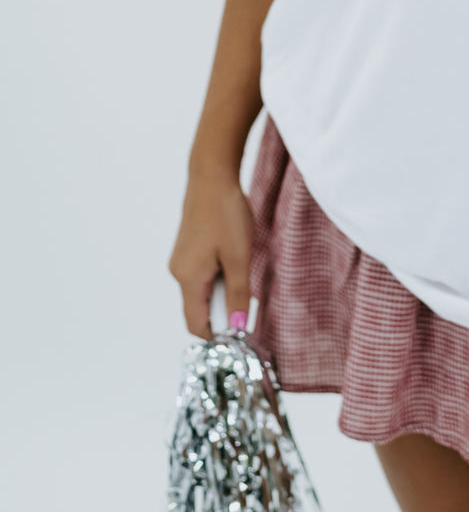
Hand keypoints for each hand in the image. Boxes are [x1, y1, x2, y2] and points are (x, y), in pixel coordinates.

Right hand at [168, 172, 254, 340]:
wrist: (212, 177)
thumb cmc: (226, 214)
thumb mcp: (239, 257)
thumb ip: (239, 294)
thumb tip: (238, 326)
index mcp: (188, 279)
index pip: (195, 324)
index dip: (217, 334)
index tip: (241, 331)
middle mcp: (178, 273)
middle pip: (199, 309)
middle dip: (223, 310)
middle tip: (247, 295)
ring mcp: (181, 260)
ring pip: (201, 291)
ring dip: (223, 291)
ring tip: (241, 268)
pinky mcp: (187, 249)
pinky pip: (201, 275)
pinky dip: (218, 276)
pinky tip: (234, 258)